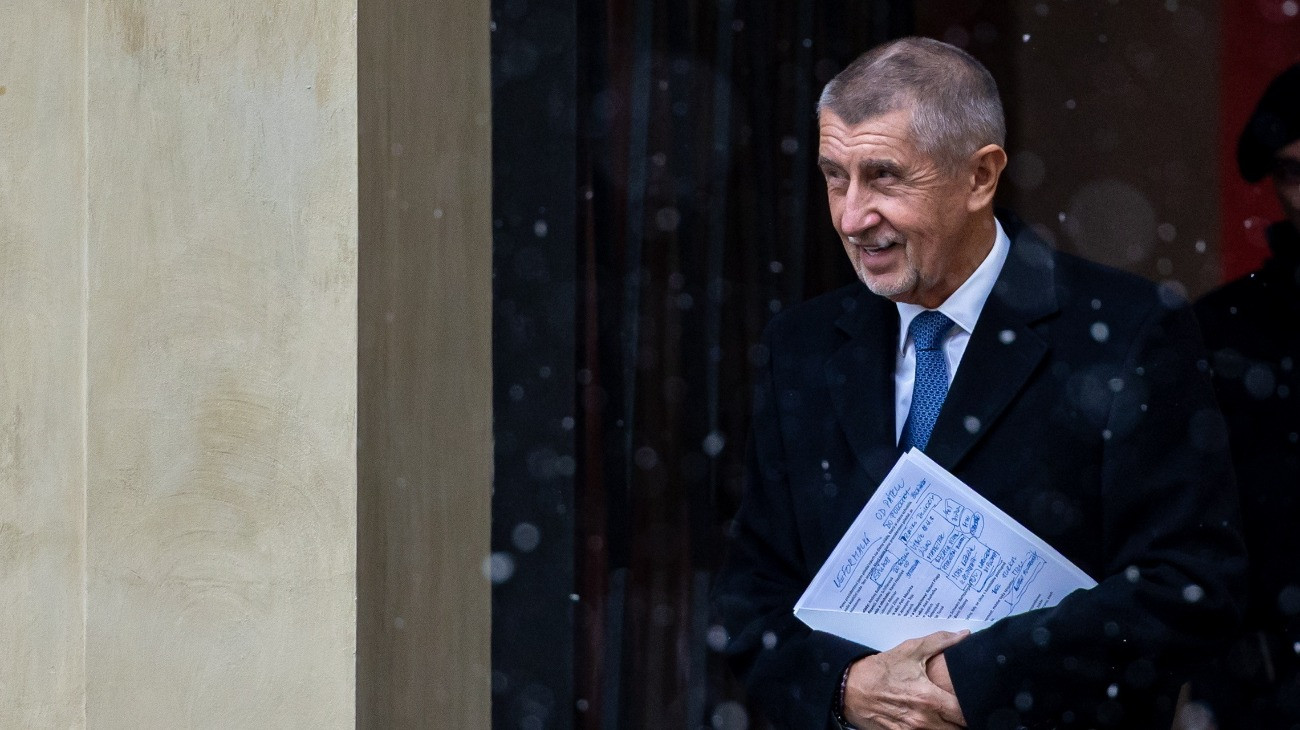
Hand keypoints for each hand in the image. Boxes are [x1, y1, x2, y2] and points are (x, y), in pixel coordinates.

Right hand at [842, 630, 968, 728]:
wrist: (850, 687)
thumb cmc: (879, 671)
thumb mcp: (910, 651)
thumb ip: (939, 642)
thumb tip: (962, 636)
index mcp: (929, 699)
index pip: (965, 714)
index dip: (974, 710)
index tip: (976, 702)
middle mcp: (923, 720)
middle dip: (962, 721)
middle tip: (962, 709)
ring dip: (948, 726)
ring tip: (948, 716)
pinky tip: (932, 721)